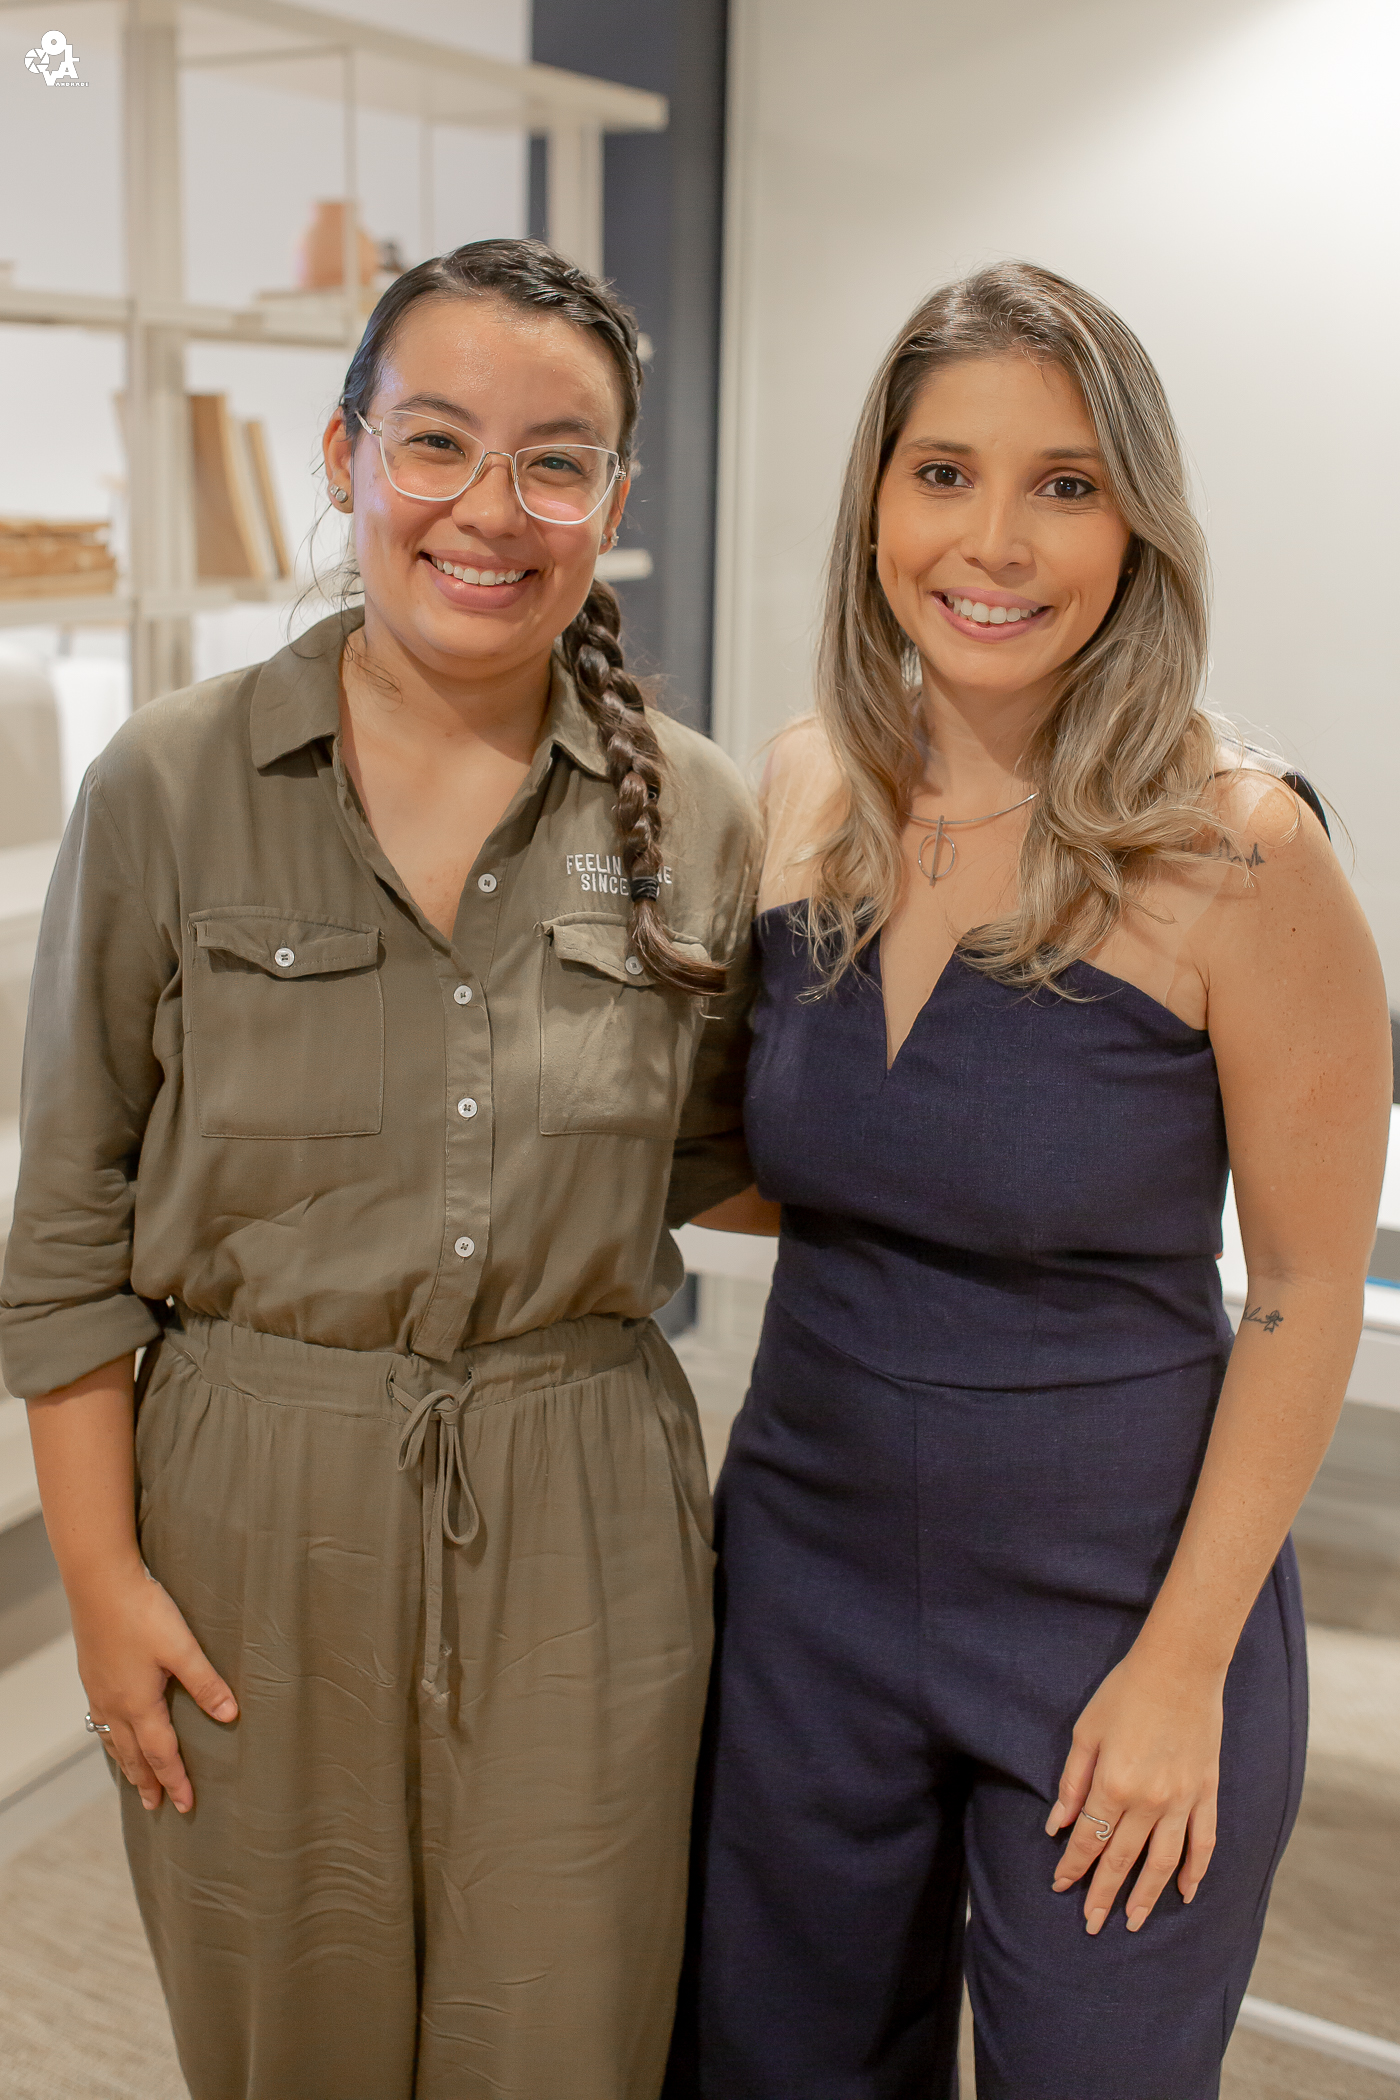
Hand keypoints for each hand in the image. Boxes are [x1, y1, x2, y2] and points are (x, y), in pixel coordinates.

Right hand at [73, 1564, 236, 1812]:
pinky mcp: (92, 1675)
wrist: (100, 1583)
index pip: (161, 1754)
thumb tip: (230, 1715)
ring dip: (126, 1763)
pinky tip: (112, 1731)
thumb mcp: (182, 1648)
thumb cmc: (142, 1612)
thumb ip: (206, 1683)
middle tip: (155, 1806)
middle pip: (133, 1755)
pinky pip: (101, 1721)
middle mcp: (115, 1705)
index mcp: (139, 1704)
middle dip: (147, 1781)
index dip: (175, 1780)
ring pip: (113, 1740)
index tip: (186, 1804)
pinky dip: (110, 1738)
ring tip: (133, 1780)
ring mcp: (99, 1691)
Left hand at [1044, 1643, 1222, 1934]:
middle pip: (1122, 1859)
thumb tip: (1058, 1825)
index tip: (1060, 1887)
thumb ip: (1072, 1782)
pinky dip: (1196, 1872)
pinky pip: (1203, 1843)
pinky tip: (1187, 1894)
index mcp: (1114, 1784)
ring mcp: (1182, 1801)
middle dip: (1103, 1894)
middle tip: (1091, 1924)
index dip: (1073, 1867)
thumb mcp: (1086, 1731)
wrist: (1181, 1667)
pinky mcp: (1206, 1793)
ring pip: (1163, 1863)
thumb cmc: (1125, 1692)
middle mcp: (1149, 1802)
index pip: (1088, 1840)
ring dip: (1146, 1896)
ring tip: (1133, 1922)